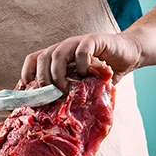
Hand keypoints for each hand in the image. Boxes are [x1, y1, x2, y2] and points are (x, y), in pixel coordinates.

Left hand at [21, 33, 141, 92]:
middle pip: (42, 57)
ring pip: (57, 54)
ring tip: (65, 90)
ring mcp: (77, 43)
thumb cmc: (102, 72)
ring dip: (58, 75)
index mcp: (57, 56)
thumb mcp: (82, 84)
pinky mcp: (93, 40)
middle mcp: (64, 47)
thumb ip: (70, 91)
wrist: (127, 54)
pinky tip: (87, 74)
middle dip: (43, 79)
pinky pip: (82, 51)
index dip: (27, 74)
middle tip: (51, 95)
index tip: (30, 92)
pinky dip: (81, 65)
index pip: (33, 59)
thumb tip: (54, 115)